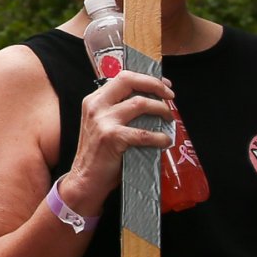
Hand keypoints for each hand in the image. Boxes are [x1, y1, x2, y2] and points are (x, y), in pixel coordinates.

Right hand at [60, 67, 174, 216]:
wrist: (85, 179)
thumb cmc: (99, 154)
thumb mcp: (103, 125)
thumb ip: (119, 111)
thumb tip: (151, 104)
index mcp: (94, 100)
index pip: (122, 77)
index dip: (147, 79)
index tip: (163, 85)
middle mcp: (96, 105)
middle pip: (129, 81)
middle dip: (155, 85)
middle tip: (170, 97)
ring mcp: (102, 120)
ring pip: (140, 103)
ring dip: (161, 110)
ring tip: (168, 120)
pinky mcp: (111, 137)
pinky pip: (144, 133)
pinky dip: (160, 137)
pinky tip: (165, 141)